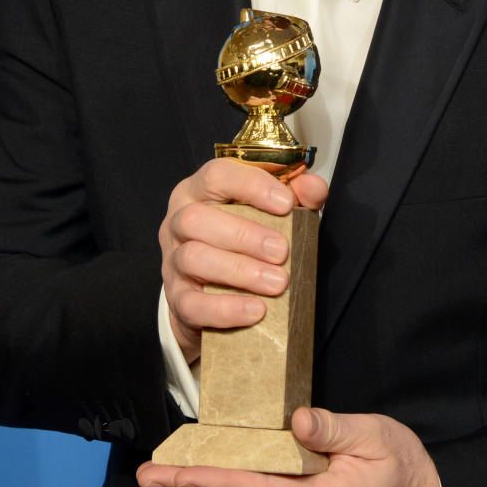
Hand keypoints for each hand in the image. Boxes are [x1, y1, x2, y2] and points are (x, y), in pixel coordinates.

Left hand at [137, 407, 441, 486]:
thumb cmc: (405, 470)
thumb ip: (334, 429)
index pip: (254, 486)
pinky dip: (229, 481)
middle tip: (149, 473)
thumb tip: (295, 420)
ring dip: (204, 484)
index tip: (176, 473)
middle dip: (191, 484)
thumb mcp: (375, 438)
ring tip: (168, 470)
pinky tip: (214, 469)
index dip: (211, 479)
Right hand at [160, 158, 327, 363]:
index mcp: (199, 191)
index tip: (286, 203)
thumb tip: (314, 188)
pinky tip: (256, 310)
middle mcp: (178, 222)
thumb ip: (296, 195)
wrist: (213, 294)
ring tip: (277, 283)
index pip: (216, 175)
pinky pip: (192, 305)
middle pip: (196, 219)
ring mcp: (172, 261)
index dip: (251, 185)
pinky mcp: (177, 300)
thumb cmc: (244, 241)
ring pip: (193, 258)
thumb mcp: (270, 212)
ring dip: (239, 271)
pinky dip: (226, 309)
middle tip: (282, 252)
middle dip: (244, 235)